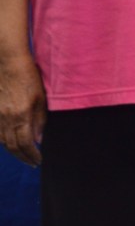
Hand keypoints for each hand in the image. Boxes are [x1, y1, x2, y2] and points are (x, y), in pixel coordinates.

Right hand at [0, 51, 45, 165]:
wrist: (7, 62)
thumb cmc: (28, 76)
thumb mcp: (40, 97)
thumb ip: (39, 120)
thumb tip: (38, 139)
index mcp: (21, 115)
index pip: (25, 144)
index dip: (31, 155)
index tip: (39, 160)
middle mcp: (6, 119)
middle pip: (12, 146)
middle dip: (23, 156)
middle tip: (32, 162)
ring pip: (2, 141)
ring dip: (13, 150)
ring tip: (23, 154)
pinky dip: (3, 140)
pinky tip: (10, 142)